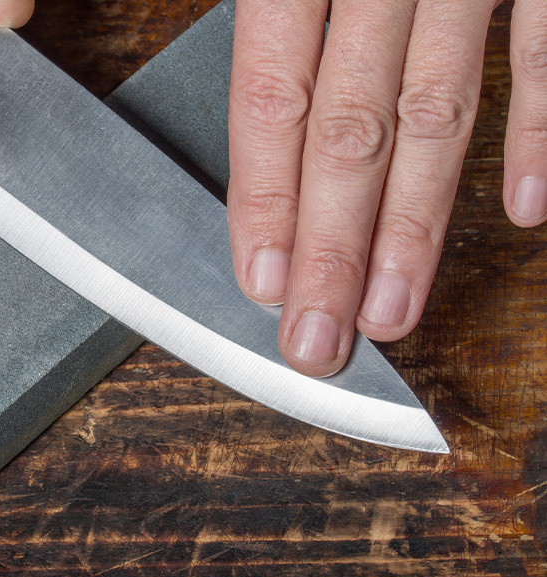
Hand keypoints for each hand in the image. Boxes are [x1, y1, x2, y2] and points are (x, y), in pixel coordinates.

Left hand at [227, 0, 546, 376]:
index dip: (265, 196)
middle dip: (333, 249)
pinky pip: (545, 54)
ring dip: (415, 225)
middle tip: (317, 338)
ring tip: (392, 310)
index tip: (263, 280)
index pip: (272, 99)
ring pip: (440, 114)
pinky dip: (538, 133)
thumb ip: (275, 17)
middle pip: (350, 132)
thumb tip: (268, 120)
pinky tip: (523, 209)